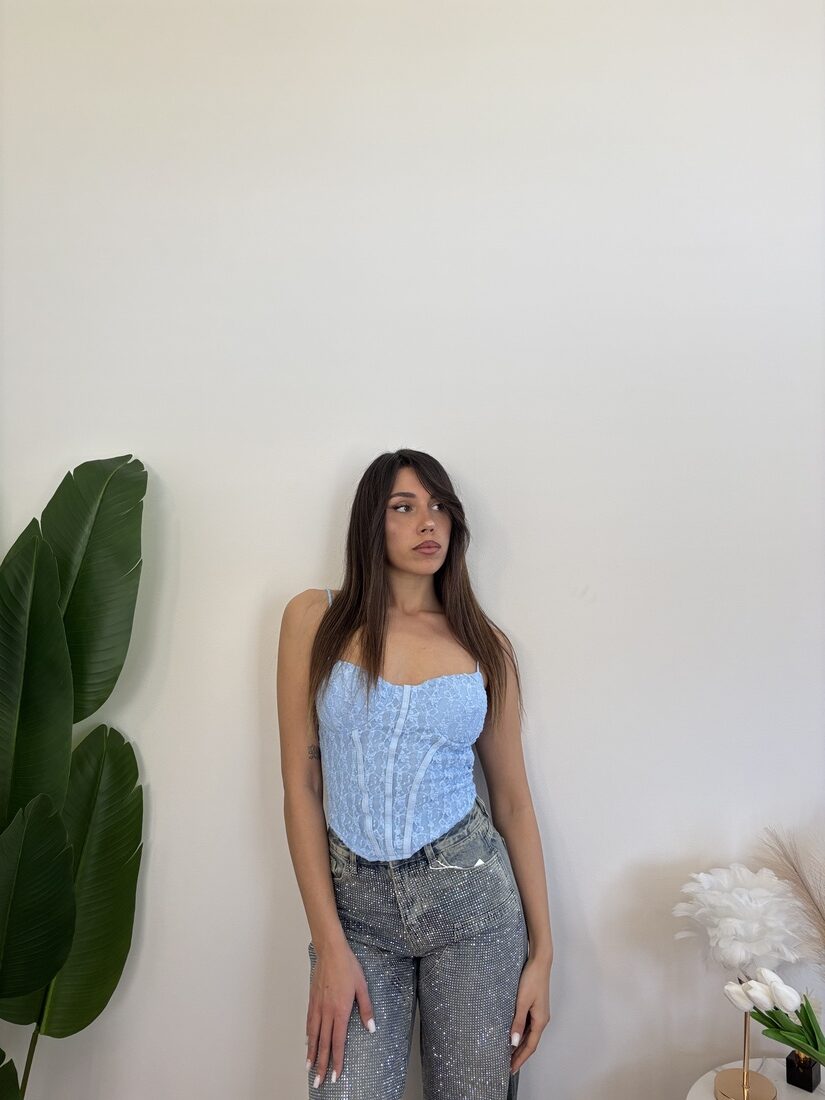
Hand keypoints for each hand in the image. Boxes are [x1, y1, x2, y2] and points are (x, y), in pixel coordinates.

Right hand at [306, 941, 375, 1086]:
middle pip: (323, 1043)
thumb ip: (366, 1009)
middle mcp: (327, 1011)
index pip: (337, 1041)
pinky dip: (308, 1035)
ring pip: (313, 1035)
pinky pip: (309, 1021)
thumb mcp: (362, 986)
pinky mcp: (312, 999)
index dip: (336, 1060)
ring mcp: (317, 1006)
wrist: (330, 951)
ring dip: (311, 1053)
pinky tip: (307, 1042)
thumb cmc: (348, 966)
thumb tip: (371, 1028)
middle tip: (318, 1081)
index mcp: (340, 1010)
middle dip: (321, 1064)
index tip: (334, 1075)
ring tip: (309, 1067)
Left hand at [509, 954, 551, 1075]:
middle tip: (508, 1066)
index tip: (511, 1069)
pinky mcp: (536, 1007)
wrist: (540, 962)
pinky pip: (529, 1026)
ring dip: (520, 1045)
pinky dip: (521, 1034)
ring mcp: (539, 1013)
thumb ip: (517, 1022)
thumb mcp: (522, 1001)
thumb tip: (513, 1042)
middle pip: (530, 1043)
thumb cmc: (531, 979)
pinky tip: (513, 1035)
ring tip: (509, 1054)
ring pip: (529, 1035)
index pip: (530, 1046)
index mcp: (540, 1021)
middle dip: (520, 1055)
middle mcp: (542, 1019)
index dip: (520, 1059)